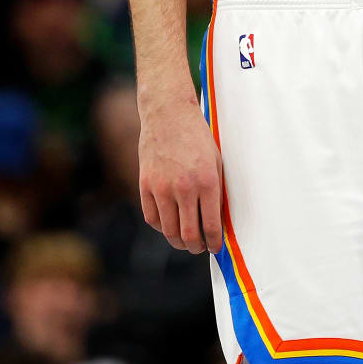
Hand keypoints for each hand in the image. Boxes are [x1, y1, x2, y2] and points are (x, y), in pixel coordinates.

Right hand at [139, 94, 224, 253]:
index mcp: (207, 181)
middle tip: (200, 248)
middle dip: (196, 247)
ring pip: (169, 230)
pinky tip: (169, 226)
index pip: (211, 225)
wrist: (168, 116)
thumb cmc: (198, 138)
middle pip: (188, 234)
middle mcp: (184, 188)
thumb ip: (216, 191)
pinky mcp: (145, 185)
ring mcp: (162, 188)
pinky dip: (161, 227)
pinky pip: (152, 218)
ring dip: (178, 241)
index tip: (216, 248)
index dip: (214, 242)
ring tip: (185, 242)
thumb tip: (217, 222)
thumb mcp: (216, 162)